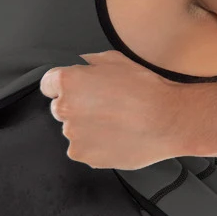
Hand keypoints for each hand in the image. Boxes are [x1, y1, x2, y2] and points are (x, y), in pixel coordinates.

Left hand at [39, 50, 182, 169]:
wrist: (168, 120)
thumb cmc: (145, 89)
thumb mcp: (116, 60)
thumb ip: (89, 62)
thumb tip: (82, 65)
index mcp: (68, 82)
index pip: (48, 84)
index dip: (62, 86)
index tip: (75, 90)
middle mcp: (65, 109)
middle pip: (60, 108)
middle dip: (77, 107)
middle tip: (104, 107)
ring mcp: (73, 136)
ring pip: (73, 131)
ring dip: (87, 128)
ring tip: (115, 123)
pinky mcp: (84, 155)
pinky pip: (83, 149)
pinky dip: (95, 146)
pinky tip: (116, 137)